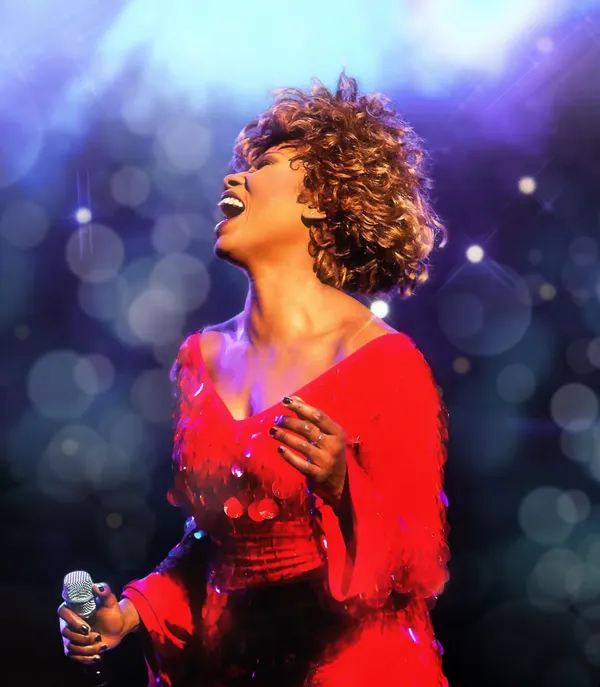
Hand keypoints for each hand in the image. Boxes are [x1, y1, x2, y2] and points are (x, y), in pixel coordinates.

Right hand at [57, 583, 134, 662]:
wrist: (117, 628)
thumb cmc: (113, 612)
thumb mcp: (110, 602)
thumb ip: (105, 592)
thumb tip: (97, 587)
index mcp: (75, 607)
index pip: (63, 612)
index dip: (72, 621)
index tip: (87, 628)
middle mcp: (68, 621)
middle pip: (65, 632)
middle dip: (83, 638)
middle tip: (98, 636)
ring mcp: (70, 636)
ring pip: (70, 646)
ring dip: (87, 649)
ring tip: (101, 644)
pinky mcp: (74, 648)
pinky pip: (73, 656)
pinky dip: (86, 658)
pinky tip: (97, 656)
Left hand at [270, 395, 347, 509]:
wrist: (339, 482)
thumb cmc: (330, 451)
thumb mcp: (326, 434)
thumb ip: (310, 416)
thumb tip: (294, 398)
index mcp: (337, 433)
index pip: (318, 416)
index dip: (300, 407)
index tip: (285, 401)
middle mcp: (333, 446)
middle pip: (308, 429)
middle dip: (289, 422)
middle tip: (276, 419)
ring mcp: (326, 461)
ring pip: (302, 445)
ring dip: (285, 436)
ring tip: (273, 431)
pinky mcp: (318, 475)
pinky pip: (300, 464)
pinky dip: (288, 456)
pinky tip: (279, 449)